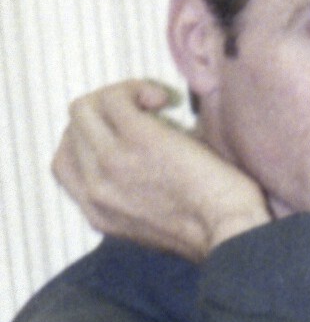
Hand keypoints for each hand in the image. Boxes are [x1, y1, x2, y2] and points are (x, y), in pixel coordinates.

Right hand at [53, 81, 269, 257]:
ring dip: (118, 96)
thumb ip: (130, 192)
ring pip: (85, 107)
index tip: (122, 132)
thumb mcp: (153, 219)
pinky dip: (137, 88)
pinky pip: (116, 97)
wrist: (233, 232)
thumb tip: (134, 151)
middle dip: (106, 110)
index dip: (90, 137)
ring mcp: (110, 163)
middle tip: (144, 112)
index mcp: (97, 212)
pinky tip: (164, 100)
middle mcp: (94, 189)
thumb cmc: (213, 224)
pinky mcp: (136, 139)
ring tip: (154, 105)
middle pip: (73, 128)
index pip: (63, 161)